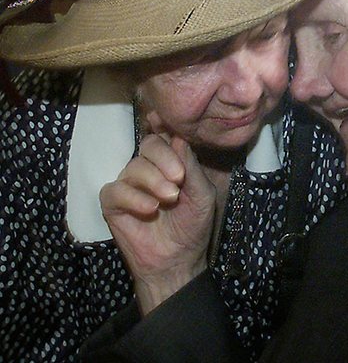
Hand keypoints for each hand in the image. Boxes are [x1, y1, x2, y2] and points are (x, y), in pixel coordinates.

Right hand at [100, 134, 217, 313]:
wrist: (177, 260)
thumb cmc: (193, 226)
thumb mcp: (202, 196)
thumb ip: (191, 167)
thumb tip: (179, 138)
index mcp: (171, 163)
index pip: (166, 136)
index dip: (165, 126)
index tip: (162, 120)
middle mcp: (149, 169)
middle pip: (149, 145)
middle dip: (165, 158)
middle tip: (178, 179)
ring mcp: (129, 184)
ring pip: (134, 166)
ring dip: (153, 181)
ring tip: (169, 199)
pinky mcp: (113, 204)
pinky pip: (115, 190)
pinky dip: (133, 197)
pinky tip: (150, 209)